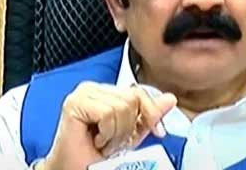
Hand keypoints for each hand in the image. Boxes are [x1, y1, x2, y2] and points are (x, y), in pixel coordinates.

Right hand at [39, 82, 176, 169]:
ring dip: (116, 134)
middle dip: (128, 128)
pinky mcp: (75, 102)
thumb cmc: (96, 157)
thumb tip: (170, 99)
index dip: (150, 113)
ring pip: (122, 106)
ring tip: (104, 143)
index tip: (157, 131)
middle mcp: (94, 88)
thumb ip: (149, 115)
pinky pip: (107, 113)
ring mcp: (84, 93)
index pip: (139, 92)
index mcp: (107, 92)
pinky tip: (96, 140)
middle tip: (113, 142)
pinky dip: (106, 133)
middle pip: (133, 98)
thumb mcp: (132, 134)